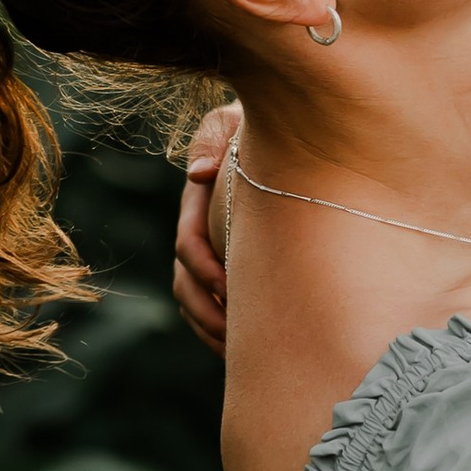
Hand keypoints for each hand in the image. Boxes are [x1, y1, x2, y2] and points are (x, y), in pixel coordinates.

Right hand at [171, 103, 241, 354]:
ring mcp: (208, 252)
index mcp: (197, 201)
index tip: (229, 289)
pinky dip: (220, 332)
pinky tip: (243, 347)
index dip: (204, 269)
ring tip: (234, 349)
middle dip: (205, 312)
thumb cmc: (258, 129)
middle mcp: (197, 230)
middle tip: (232, 333)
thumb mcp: (233, 121)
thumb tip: (198, 174)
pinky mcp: (225, 268)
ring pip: (193, 302)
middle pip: (184, 284)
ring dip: (209, 328)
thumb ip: (214, 138)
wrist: (286, 133)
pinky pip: (209, 310)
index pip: (188, 244)